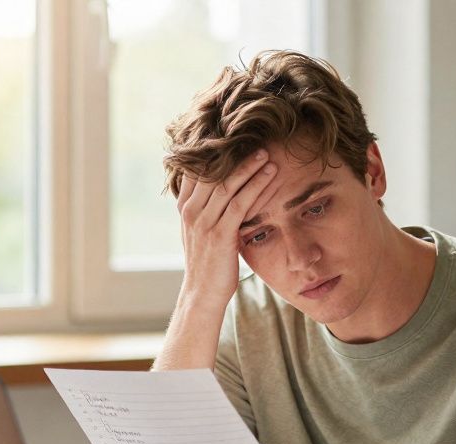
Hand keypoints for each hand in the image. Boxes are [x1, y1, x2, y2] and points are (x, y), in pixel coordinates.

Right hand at [174, 150, 278, 306]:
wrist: (203, 293)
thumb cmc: (208, 262)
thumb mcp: (202, 231)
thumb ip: (207, 209)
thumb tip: (222, 190)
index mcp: (185, 207)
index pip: (196, 170)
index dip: (214, 152)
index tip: (233, 137)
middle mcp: (190, 211)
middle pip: (212, 173)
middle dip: (234, 155)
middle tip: (254, 138)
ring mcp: (203, 222)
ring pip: (227, 185)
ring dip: (248, 166)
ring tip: (266, 152)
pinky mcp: (220, 234)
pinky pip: (240, 203)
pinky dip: (256, 186)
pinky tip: (270, 175)